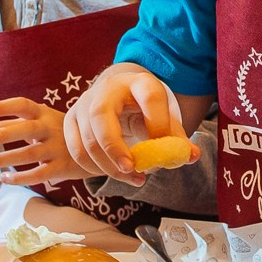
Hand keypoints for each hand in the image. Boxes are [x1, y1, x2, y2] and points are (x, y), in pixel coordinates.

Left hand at [0, 98, 80, 185]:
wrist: (99, 145)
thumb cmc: (59, 131)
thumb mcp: (40, 122)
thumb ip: (11, 126)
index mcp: (44, 114)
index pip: (23, 105)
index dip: (4, 106)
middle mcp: (51, 129)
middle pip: (26, 129)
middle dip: (3, 135)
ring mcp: (58, 148)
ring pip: (29, 154)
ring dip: (4, 158)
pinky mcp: (63, 167)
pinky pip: (39, 174)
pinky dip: (20, 177)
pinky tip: (5, 177)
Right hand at [63, 63, 181, 183]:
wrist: (118, 94)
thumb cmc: (144, 108)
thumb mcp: (162, 116)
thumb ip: (176, 137)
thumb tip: (191, 156)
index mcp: (137, 83)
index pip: (150, 96)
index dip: (158, 121)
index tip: (164, 145)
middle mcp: (105, 90)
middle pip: (101, 116)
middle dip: (115, 148)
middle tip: (135, 170)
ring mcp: (83, 104)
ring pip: (88, 140)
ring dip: (109, 166)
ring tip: (135, 178)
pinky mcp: (70, 121)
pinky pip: (77, 152)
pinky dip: (95, 168)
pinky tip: (115, 173)